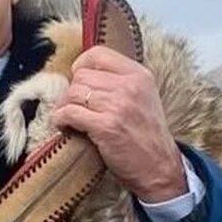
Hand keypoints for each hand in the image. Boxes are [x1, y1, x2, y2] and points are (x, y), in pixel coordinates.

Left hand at [51, 45, 186, 202]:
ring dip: (65, 107)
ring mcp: (118, 105)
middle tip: (73, 107)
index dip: (81, 66)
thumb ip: (119, 82)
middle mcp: (130, 86)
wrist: (159, 168)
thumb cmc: (146, 136)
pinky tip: (65, 126)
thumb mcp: (143, 98)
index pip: (98, 53)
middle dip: (72, 92)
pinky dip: (61, 119)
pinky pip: (70, 113)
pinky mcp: (106, 126)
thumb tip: (82, 74)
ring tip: (69, 119)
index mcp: (139, 75)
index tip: (78, 81)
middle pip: (82, 76)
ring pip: (73, 93)